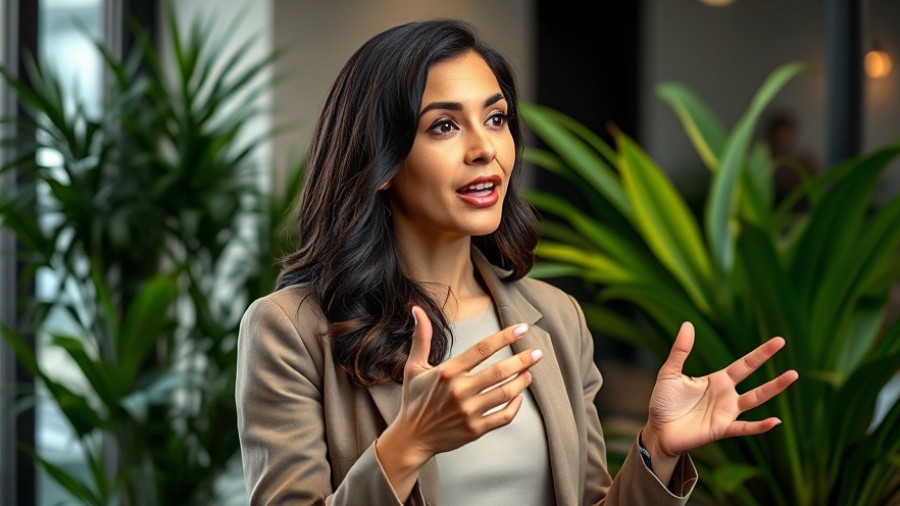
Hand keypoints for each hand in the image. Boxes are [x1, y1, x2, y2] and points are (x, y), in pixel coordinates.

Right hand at [376, 306, 541, 498]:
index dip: (505, 337)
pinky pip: (503, 417)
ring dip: (522, 381)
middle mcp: (459, 391)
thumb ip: (421, 338)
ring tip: (530, 372)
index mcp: (448, 372)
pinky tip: (519, 397)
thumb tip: (417, 309)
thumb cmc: (414, 400)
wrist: (411, 438)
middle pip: (499, 371)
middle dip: (522, 359)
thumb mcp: (414, 367)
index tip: (523, 328)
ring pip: (505, 393)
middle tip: (538, 352)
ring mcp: (468, 412)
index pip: (482, 349)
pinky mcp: (475, 430)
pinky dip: (515, 407)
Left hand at [642, 322, 797, 464]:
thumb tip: (688, 323)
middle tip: (789, 354)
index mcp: (717, 380)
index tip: (779, 341)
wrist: (658, 430)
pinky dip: (759, 426)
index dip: (761, 353)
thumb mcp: (670, 372)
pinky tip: (775, 421)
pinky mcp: (721, 429)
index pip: (744, 364)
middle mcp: (726, 395)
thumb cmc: (664, 402)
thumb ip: (680, 350)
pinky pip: (745, 427)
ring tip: (792, 376)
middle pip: (755, 379)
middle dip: (771, 367)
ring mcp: (726, 413)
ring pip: (755, 400)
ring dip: (773, 389)